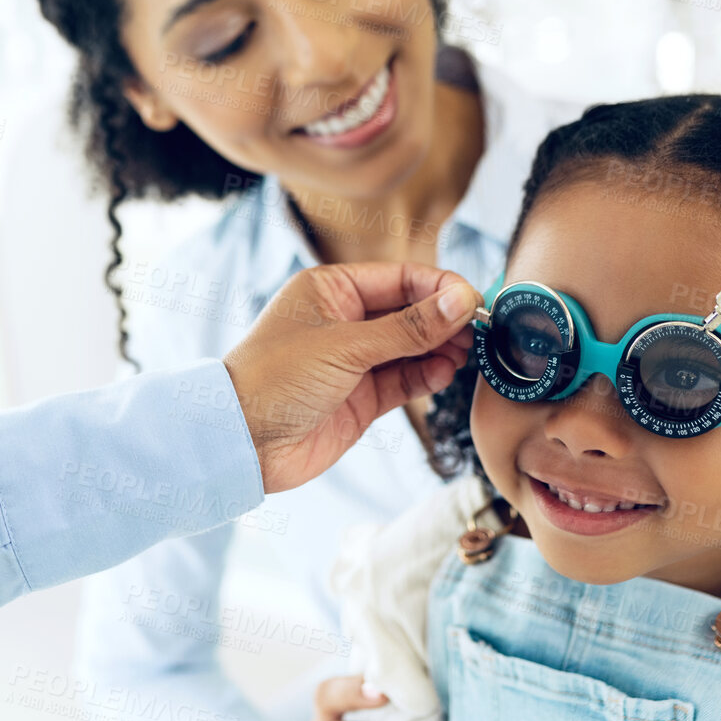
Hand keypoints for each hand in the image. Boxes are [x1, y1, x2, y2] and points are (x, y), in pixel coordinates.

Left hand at [223, 262, 476, 492]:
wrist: (241, 442)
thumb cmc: (275, 379)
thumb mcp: (345, 346)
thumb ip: (408, 327)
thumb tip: (460, 299)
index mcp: (331, 289)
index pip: (400, 278)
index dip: (440, 287)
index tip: (475, 300)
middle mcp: (345, 320)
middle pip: (410, 312)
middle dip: (445, 319)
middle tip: (479, 330)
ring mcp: (354, 360)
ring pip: (412, 347)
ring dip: (441, 348)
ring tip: (468, 352)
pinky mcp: (362, 397)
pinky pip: (405, 379)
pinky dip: (427, 375)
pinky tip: (446, 372)